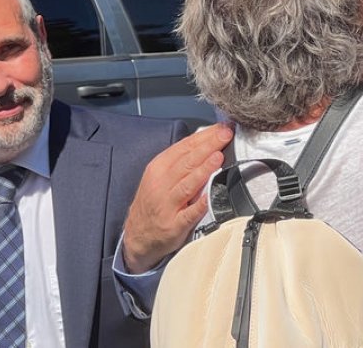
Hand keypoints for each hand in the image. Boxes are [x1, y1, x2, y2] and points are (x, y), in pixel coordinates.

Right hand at [122, 123, 233, 272]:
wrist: (136, 235)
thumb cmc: (153, 202)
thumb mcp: (159, 176)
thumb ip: (180, 162)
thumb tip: (207, 144)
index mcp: (159, 168)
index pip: (184, 147)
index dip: (204, 136)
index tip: (222, 127)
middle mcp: (161, 184)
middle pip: (187, 161)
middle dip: (208, 146)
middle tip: (225, 134)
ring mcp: (167, 205)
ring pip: (187, 184)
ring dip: (203, 170)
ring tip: (219, 156)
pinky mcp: (173, 225)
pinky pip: (189, 214)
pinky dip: (199, 204)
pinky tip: (210, 195)